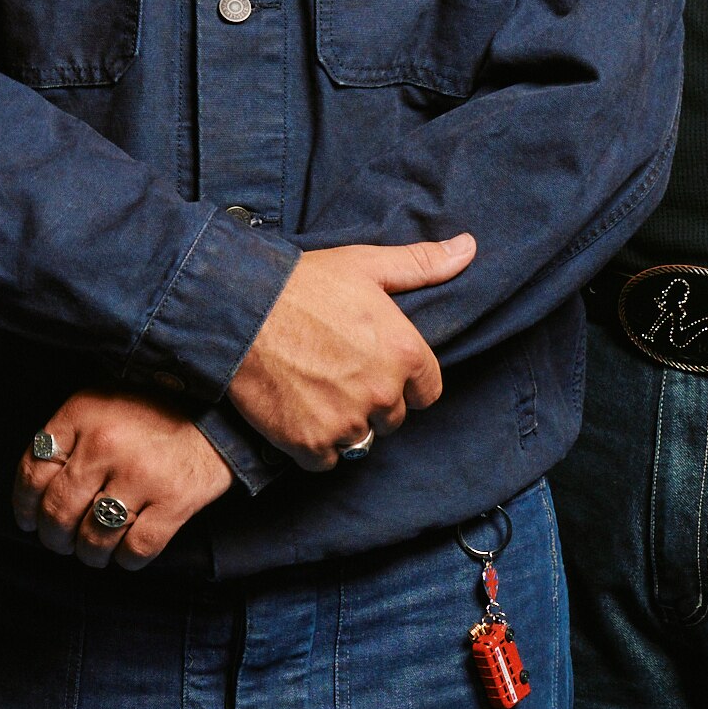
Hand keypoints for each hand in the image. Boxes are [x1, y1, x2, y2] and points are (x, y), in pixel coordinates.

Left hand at [13, 390, 232, 570]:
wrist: (221, 408)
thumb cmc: (154, 410)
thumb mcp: (102, 402)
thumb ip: (69, 435)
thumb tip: (36, 491)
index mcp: (82, 414)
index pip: (33, 471)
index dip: (24, 504)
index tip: (28, 520)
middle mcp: (106, 444)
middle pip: (59, 510)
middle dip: (53, 537)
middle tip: (59, 542)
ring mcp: (141, 475)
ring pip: (94, 537)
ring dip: (87, 554)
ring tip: (91, 553)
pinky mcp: (174, 501)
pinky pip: (137, 549)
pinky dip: (126, 562)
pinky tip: (124, 557)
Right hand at [227, 233, 477, 470]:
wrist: (239, 310)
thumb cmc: (302, 284)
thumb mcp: (366, 265)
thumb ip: (421, 264)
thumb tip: (467, 248)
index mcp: (404, 351)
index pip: (427, 391)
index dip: (404, 382)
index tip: (377, 369)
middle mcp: (382, 391)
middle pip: (392, 418)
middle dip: (370, 402)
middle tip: (337, 375)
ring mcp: (346, 421)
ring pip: (359, 439)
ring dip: (342, 424)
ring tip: (315, 393)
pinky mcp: (310, 442)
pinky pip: (326, 460)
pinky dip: (313, 444)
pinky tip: (297, 414)